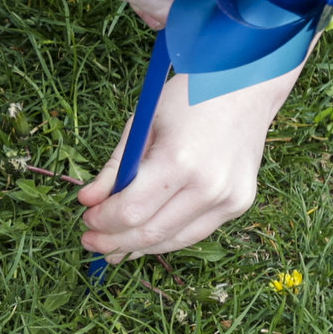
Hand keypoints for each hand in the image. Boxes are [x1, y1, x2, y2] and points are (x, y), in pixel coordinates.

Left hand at [78, 65, 296, 259]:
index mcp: (180, 161)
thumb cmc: (190, 97)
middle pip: (151, 233)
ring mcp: (229, 199)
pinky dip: (167, 236)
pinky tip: (145, 236)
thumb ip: (116, 167)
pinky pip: (195, 231)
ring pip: (174, 241)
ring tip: (113, 248)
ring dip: (139, 247)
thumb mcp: (143, 123)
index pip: (131, 211)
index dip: (103, 221)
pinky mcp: (239, 204)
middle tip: (91, 240)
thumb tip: (88, 201)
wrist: (246, 86)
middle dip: (114, 241)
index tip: (86, 218)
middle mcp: (209, 187)